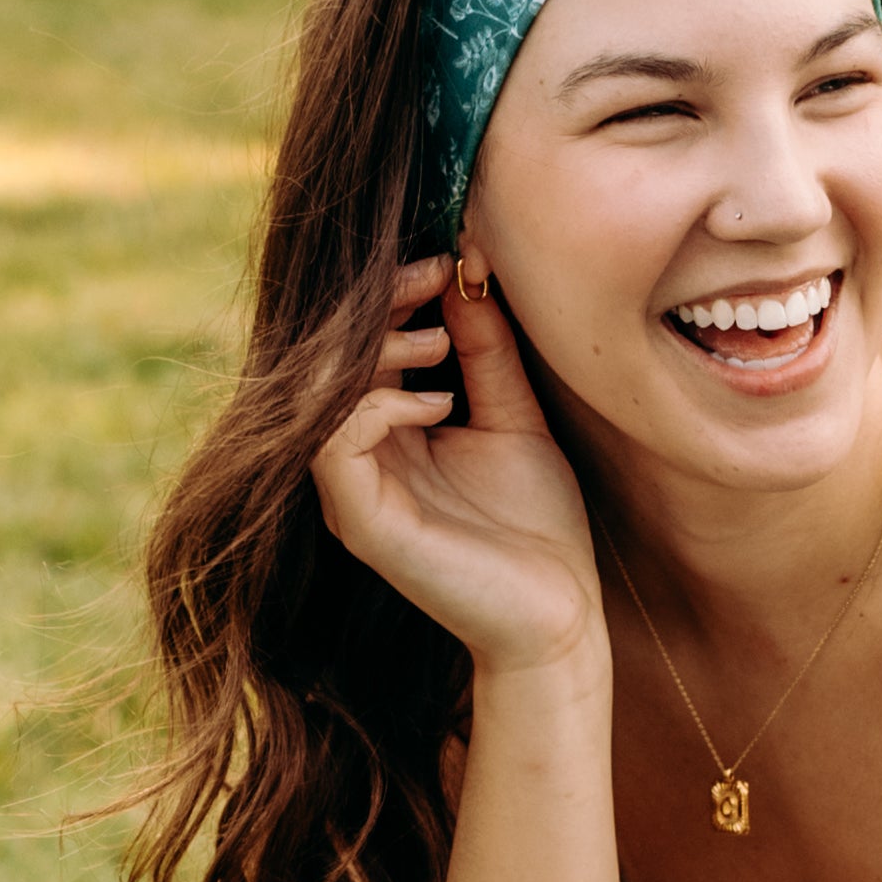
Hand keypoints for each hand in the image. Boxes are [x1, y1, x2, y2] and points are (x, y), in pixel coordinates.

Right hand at [311, 259, 602, 675]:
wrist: (559, 619)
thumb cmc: (537, 529)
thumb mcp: (513, 418)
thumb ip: (486, 353)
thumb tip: (465, 273)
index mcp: (383, 434)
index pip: (357, 347)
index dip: (390, 293)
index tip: (445, 262)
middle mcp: (355, 461)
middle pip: (332, 359)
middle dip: (380, 305)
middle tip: (438, 276)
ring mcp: (353, 494)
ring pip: (323, 394)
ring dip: (376, 350)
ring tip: (437, 344)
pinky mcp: (364, 523)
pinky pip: (338, 442)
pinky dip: (383, 404)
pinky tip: (440, 403)